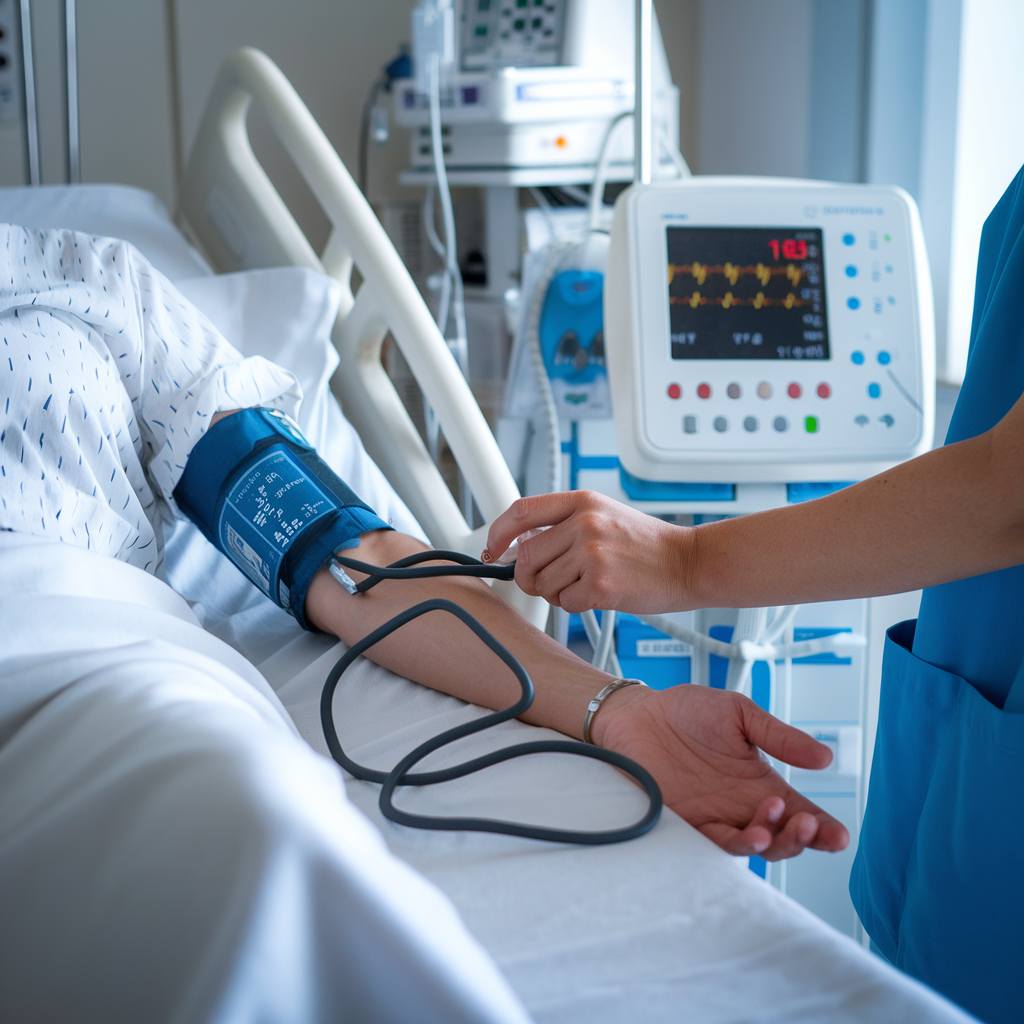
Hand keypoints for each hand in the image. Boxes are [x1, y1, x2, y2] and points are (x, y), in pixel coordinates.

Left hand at [484, 491, 694, 613]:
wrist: (688, 563)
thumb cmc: (646, 544)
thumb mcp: (604, 515)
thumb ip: (563, 525)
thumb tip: (518, 547)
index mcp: (582, 501)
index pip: (521, 511)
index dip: (498, 532)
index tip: (494, 549)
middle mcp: (585, 523)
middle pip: (526, 557)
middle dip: (530, 577)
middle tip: (550, 581)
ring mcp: (592, 554)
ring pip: (543, 584)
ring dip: (559, 592)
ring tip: (589, 583)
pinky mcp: (601, 585)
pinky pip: (565, 603)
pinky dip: (577, 605)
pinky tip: (601, 594)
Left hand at [592, 683, 849, 858]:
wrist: (637, 713)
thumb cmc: (686, 712)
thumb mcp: (740, 714)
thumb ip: (779, 737)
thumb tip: (825, 758)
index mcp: (759, 783)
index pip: (799, 812)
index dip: (823, 829)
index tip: (840, 836)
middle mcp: (741, 806)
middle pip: (783, 837)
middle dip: (801, 838)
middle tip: (807, 823)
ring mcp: (715, 817)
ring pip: (753, 847)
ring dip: (771, 843)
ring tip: (773, 825)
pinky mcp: (686, 823)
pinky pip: (714, 843)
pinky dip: (735, 845)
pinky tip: (750, 836)